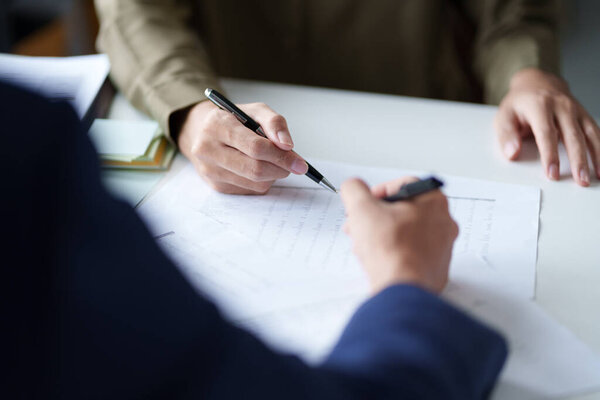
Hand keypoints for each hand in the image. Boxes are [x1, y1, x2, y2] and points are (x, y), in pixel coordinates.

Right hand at [176, 101, 308, 193]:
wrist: (203, 133)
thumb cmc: (234, 121)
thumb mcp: (254, 111)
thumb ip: (274, 123)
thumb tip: (288, 146)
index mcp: (217, 125)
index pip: (255, 147)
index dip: (281, 156)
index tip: (300, 162)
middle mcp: (207, 149)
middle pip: (255, 169)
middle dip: (281, 168)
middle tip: (294, 165)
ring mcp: (210, 171)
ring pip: (255, 183)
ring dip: (273, 175)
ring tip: (273, 162)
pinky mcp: (216, 186)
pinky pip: (250, 190)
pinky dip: (262, 181)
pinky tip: (258, 168)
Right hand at [340, 177, 457, 293]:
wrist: (402, 289)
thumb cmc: (391, 250)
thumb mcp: (361, 208)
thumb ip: (354, 189)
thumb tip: (353, 187)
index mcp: (433, 200)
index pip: (401, 185)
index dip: (376, 193)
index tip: (365, 203)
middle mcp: (443, 221)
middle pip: (402, 210)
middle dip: (376, 217)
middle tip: (361, 225)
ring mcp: (442, 246)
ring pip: (406, 232)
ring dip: (382, 235)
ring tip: (366, 245)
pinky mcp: (435, 267)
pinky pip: (411, 253)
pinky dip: (393, 253)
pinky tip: (378, 260)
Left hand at [495, 68, 599, 186]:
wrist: (537, 82)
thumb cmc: (519, 103)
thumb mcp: (504, 116)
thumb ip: (506, 136)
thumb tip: (512, 154)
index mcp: (539, 105)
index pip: (546, 133)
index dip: (550, 155)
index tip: (552, 174)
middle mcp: (561, 106)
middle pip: (573, 136)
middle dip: (578, 160)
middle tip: (580, 181)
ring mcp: (576, 110)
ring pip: (590, 134)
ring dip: (596, 156)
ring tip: (597, 176)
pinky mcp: (584, 115)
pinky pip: (596, 132)